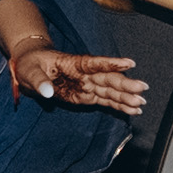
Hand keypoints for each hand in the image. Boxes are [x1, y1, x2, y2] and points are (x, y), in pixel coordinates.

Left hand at [8, 45, 146, 116]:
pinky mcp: (87, 96)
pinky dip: (120, 106)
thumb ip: (39, 82)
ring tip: (141, 104)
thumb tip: (47, 92)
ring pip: (111, 91)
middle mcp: (85, 74)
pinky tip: (134, 110)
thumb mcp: (29, 71)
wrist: (30, 69)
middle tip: (142, 90)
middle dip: (126, 84)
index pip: (95, 63)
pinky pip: (106, 101)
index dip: (112, 63)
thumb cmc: (30, 65)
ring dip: (126, 97)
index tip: (129, 63)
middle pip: (108, 78)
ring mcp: (88, 85)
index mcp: (74, 63)